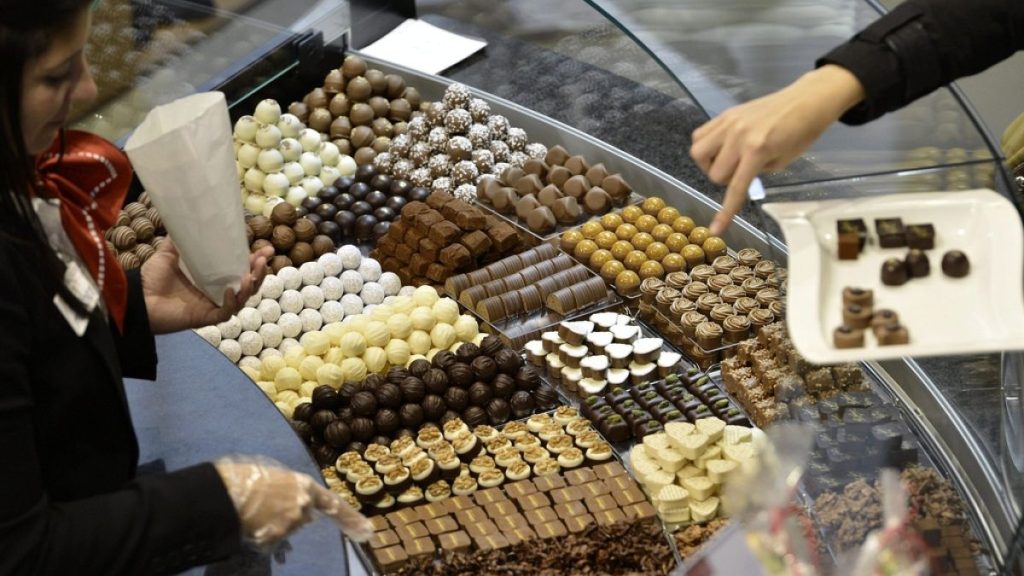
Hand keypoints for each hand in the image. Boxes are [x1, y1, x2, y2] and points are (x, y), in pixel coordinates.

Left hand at [141, 240, 272, 333]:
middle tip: (263, 259)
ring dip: (250, 286)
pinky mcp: (205, 317)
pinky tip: (231, 290)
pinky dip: (231, 302)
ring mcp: (212, 305)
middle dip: (259, 272)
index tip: (265, 248)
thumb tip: (187, 217)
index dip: (254, 260)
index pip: (240, 268)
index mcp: (213, 276)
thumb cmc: (153, 277)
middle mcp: (217, 291)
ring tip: (251, 274)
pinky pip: (225, 312)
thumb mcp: (169, 253)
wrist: (136, 297)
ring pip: (242, 299)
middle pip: (247, 285)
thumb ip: (180, 239)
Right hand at [214, 458, 373, 546]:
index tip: (366, 530)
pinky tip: (248, 522)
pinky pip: (270, 539)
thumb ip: (290, 486)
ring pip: (286, 527)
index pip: (333, 504)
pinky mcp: (271, 540)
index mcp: (303, 485)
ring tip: (253, 509)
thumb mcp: (272, 472)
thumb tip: (296, 500)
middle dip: (293, 513)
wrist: (222, 491)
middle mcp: (301, 507)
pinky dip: (263, 533)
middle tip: (268, 504)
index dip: (351, 517)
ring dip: (276, 522)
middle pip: (304, 516)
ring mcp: (287, 526)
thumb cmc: (243, 475)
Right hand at [690, 64, 865, 234]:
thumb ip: (756, 171)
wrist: (807, 100)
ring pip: (698, 152)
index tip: (716, 229)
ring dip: (708, 163)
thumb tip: (737, 176)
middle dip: (724, 180)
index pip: (735, 187)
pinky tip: (720, 147)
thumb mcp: (783, 161)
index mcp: (757, 150)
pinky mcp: (725, 114)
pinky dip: (705, 146)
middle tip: (740, 173)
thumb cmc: (803, 133)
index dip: (726, 212)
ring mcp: (729, 123)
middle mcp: (737, 136)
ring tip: (725, 161)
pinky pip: (700, 134)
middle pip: (714, 173)